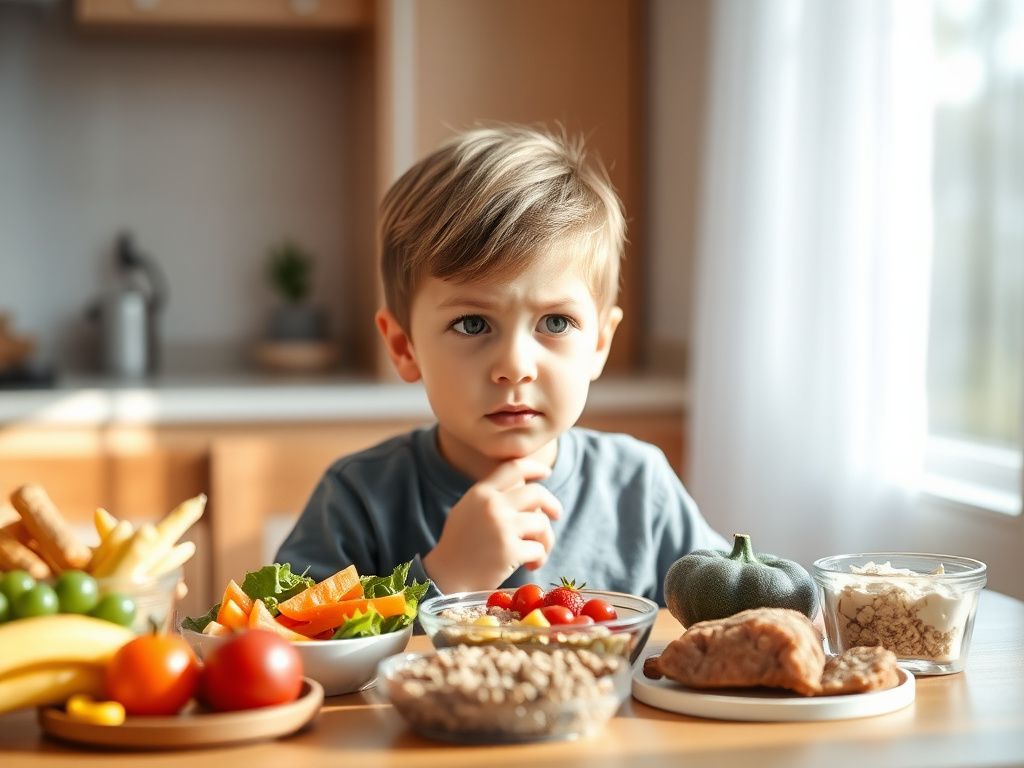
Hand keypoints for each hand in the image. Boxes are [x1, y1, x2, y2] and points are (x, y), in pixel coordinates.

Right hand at [422, 459, 561, 593]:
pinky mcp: (510, 551)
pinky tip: (531, 565)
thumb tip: (525, 483)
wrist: (446, 577)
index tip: (546, 472)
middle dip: (552, 503)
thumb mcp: (468, 509)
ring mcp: (502, 527)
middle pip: (537, 493)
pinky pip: (539, 549)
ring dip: (546, 539)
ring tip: (537, 551)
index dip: (534, 467)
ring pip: (542, 522)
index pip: (514, 468)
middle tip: (557, 514)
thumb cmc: (459, 545)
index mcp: (481, 493)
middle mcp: (492, 505)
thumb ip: (492, 496)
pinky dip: (539, 558)